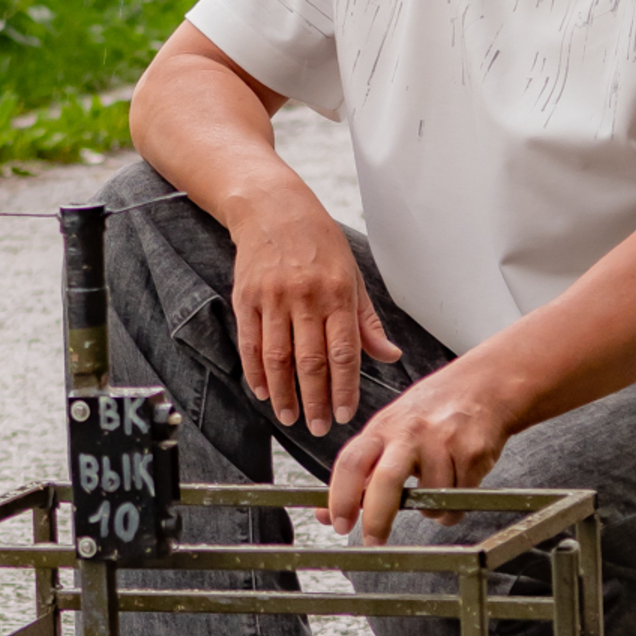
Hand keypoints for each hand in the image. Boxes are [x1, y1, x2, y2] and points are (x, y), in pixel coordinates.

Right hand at [230, 184, 401, 435]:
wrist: (272, 208)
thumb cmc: (318, 242)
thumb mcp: (352, 274)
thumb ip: (367, 321)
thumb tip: (389, 356)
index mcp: (338, 292)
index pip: (344, 352)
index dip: (345, 388)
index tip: (346, 414)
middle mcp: (305, 296)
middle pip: (310, 361)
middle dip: (316, 400)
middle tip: (319, 427)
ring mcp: (272, 297)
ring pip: (278, 357)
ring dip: (284, 393)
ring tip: (290, 417)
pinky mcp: (245, 297)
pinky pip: (250, 343)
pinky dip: (256, 372)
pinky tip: (264, 392)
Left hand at [323, 365, 511, 544]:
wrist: (484, 385)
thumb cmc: (431, 412)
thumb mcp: (388, 431)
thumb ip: (359, 473)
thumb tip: (325, 513)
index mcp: (383, 428)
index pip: (352, 462)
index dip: (340, 496)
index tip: (338, 523)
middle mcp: (410, 432)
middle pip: (387, 481)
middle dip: (378, 519)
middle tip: (374, 541)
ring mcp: (443, 441)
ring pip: (431, 501)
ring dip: (431, 510)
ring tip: (435, 490)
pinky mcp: (473, 453)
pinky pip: (460, 500)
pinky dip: (455, 504)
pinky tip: (456, 481)